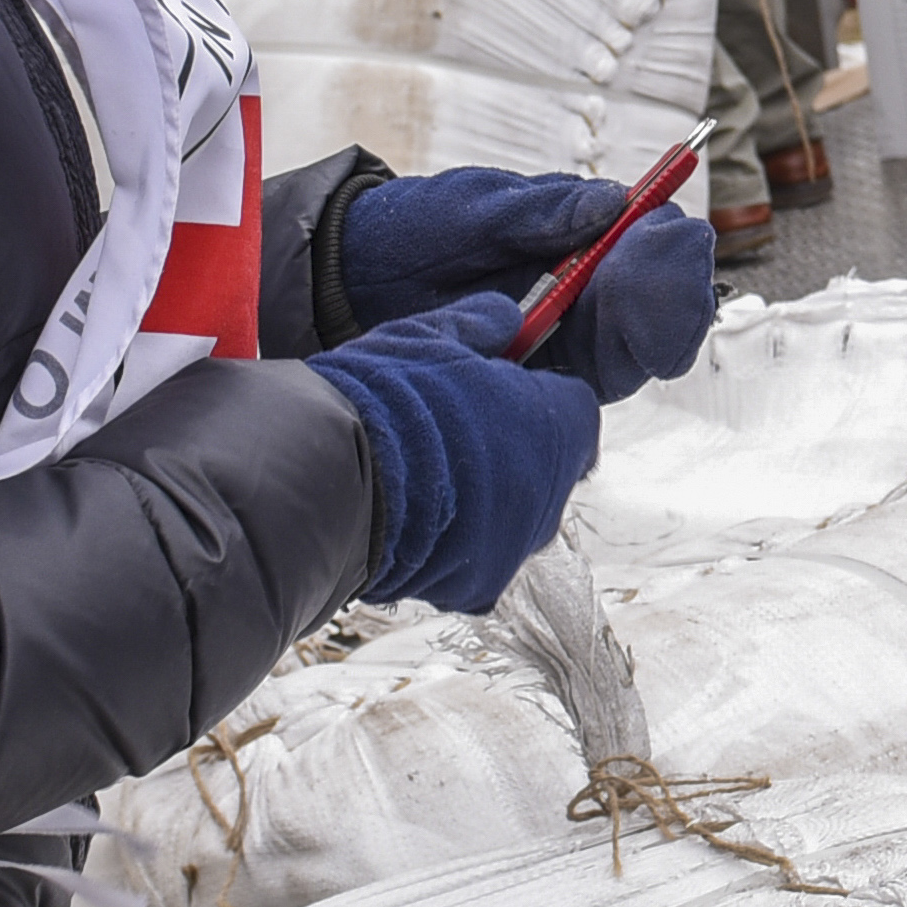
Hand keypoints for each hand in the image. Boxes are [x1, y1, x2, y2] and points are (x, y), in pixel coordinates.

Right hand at [299, 295, 603, 613]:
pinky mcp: (476, 588)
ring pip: (512, 520)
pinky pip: (474, 562)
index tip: (495, 392)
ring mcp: (516, 547)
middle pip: (546, 470)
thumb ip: (480, 324)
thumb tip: (506, 318)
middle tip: (450, 436)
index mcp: (557, 428)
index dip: (534, 399)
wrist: (333, 482)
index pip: (574, 410)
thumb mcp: (431, 337)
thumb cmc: (386, 399)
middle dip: (510, 454)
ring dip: (480, 504)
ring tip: (418, 481)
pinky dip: (450, 548)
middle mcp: (551, 494)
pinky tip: (406, 522)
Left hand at [337, 167, 714, 396]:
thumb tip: (615, 203)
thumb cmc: (417, 229)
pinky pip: (574, 403)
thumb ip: (543, 207)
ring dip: (622, 343)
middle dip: (666, 300)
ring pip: (633, 360)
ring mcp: (570, 348)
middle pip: (667, 315)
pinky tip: (543, 374)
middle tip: (627, 278)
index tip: (659, 233)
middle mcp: (596, 299)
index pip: (663, 247)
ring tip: (574, 316)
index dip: (674, 248)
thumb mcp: (476, 206)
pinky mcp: (536, 391)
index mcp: (594, 240)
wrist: (350, 277)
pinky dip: (574, 393)